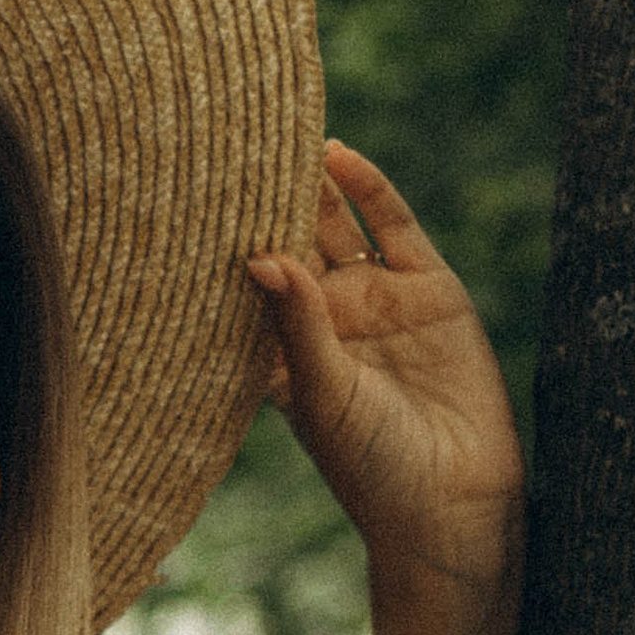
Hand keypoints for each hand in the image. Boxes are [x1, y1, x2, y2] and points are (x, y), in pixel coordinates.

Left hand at [247, 142, 524, 599]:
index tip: (178, 194)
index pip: (244, 282)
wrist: (456, 504)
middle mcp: (327, 319)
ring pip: (336, 225)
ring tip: (271, 130)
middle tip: (217, 139)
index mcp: (286, 352)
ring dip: (309, 184)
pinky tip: (336, 154)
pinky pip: (392, 227)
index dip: (217, 241)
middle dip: (259, 197)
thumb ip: (298, 326)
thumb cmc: (374, 469)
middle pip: (288, 240)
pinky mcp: (429, 289)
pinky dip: (367, 189)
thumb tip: (261, 256)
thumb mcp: (326, 396)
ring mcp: (378, 300)